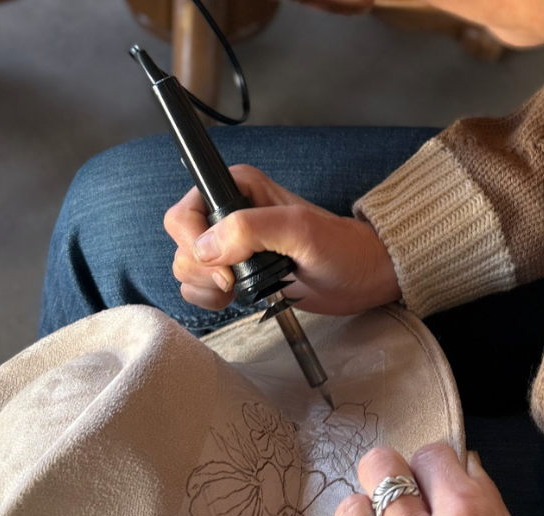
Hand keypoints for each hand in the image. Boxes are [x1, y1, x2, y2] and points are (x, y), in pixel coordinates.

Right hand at [163, 165, 400, 315]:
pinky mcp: (236, 273)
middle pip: (181, 243)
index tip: (225, 267)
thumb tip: (207, 249)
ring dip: (205, 287)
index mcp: (237, 189)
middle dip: (201, 270)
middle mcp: (227, 214)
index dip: (194, 243)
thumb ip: (250, 229)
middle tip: (234, 282)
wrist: (362, 277)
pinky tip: (235, 299)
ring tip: (238, 291)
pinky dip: (210, 298)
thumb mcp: (299, 230)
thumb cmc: (341, 248)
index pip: (185, 213)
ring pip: (187, 267)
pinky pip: (199, 286)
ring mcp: (230, 246)